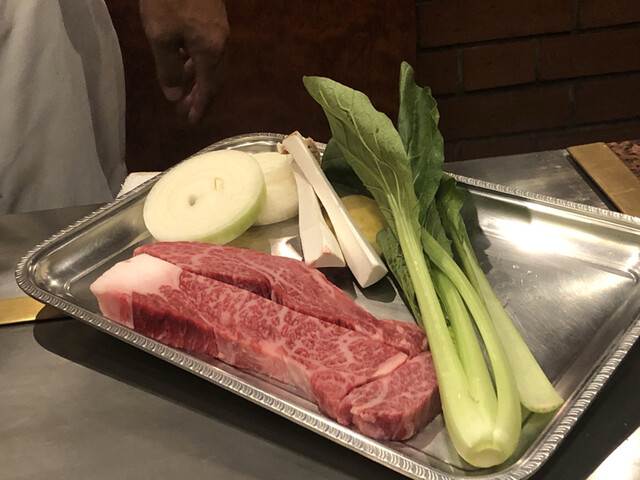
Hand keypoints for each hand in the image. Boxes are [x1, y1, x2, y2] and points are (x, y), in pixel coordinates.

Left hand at [139, 0, 228, 123]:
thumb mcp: (160, 36)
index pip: (209, 88)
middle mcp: (220, 42)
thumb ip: (167, 69)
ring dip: (196, 78)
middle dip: (200, 96)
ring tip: (181, 90)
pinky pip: (207, 48)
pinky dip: (195, 61)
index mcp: (210, 51)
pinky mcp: (211, 16)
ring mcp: (218, 28)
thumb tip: (174, 96)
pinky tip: (182, 60)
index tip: (192, 122)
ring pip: (210, 62)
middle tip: (185, 111)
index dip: (201, 106)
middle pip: (214, 77)